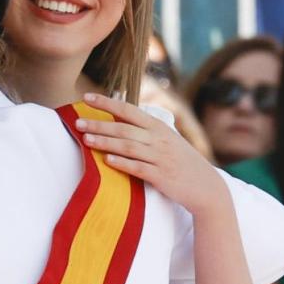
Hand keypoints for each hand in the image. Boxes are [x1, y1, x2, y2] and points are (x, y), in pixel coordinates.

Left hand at [78, 93, 227, 215]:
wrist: (206, 186)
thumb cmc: (180, 161)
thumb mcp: (166, 139)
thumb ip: (144, 129)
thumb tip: (118, 117)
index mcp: (158, 127)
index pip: (128, 110)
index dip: (106, 103)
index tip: (86, 97)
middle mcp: (159, 139)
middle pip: (123, 129)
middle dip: (99, 125)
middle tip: (77, 123)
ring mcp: (160, 158)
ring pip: (128, 147)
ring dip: (105, 143)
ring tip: (86, 140)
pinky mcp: (161, 177)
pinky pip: (138, 168)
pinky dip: (122, 164)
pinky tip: (107, 161)